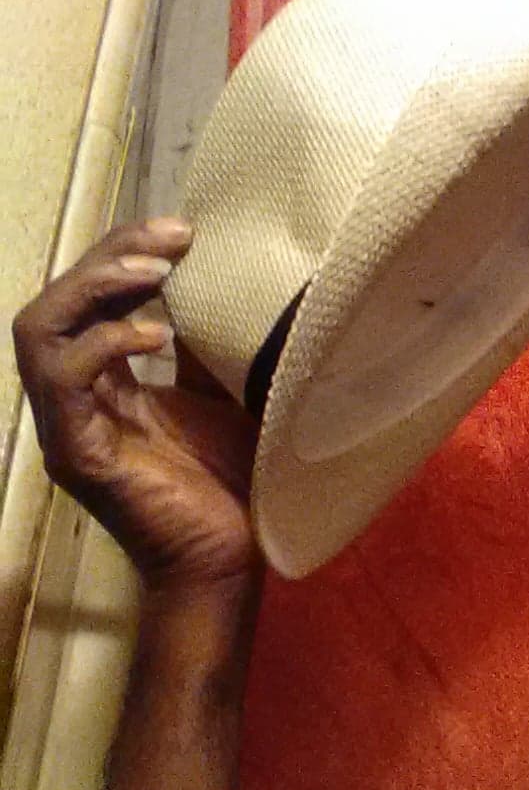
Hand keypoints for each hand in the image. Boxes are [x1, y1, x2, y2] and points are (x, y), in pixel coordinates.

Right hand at [12, 219, 260, 589]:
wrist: (228, 560)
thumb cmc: (229, 480)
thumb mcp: (220, 391)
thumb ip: (206, 342)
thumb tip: (229, 279)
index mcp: (102, 379)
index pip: (87, 294)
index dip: (123, 249)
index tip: (184, 229)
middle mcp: (72, 397)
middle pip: (57, 299)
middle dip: (109, 254)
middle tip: (172, 237)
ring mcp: (66, 425)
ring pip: (39, 329)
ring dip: (95, 287)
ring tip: (155, 272)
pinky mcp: (75, 454)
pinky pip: (61, 381)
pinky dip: (104, 343)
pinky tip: (159, 334)